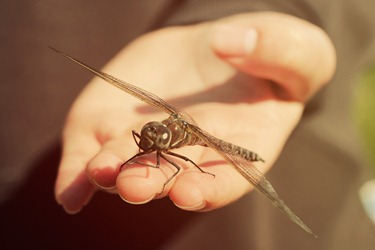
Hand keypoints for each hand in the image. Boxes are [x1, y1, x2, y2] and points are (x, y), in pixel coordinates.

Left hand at [55, 12, 334, 212]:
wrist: (221, 45)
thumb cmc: (269, 54)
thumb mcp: (296, 49)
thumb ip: (277, 50)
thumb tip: (229, 44)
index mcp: (239, 144)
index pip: (225, 178)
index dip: (208, 189)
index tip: (189, 192)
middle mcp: (191, 150)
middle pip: (169, 173)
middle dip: (151, 181)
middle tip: (133, 185)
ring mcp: (151, 137)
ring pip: (128, 163)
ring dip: (110, 172)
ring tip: (99, 169)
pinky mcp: (118, 120)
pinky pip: (95, 148)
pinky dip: (79, 170)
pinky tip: (70, 188)